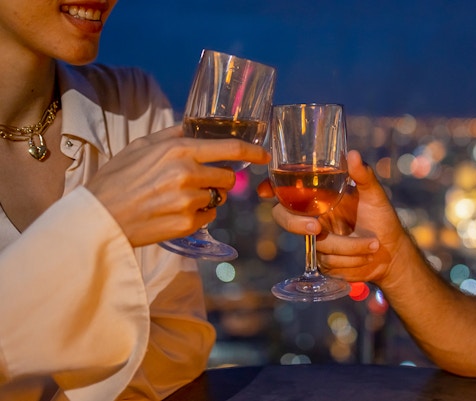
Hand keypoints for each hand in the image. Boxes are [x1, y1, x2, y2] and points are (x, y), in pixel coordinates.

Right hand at [86, 125, 269, 246]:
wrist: (98, 218)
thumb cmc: (117, 179)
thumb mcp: (141, 146)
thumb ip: (173, 134)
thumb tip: (196, 125)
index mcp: (178, 151)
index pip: (230, 149)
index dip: (253, 152)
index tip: (263, 155)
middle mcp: (187, 175)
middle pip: (227, 177)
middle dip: (219, 179)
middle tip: (197, 181)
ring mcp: (188, 202)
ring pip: (218, 198)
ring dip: (207, 197)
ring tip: (177, 197)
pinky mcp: (186, 225)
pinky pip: (208, 216)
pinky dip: (198, 214)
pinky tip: (174, 212)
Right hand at [257, 150, 410, 286]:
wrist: (392, 254)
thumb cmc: (383, 219)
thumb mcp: (375, 195)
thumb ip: (363, 175)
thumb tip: (352, 154)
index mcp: (320, 196)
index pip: (288, 190)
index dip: (271, 188)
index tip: (265, 191)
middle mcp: (313, 216)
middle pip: (284, 217)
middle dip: (297, 224)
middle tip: (317, 227)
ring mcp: (316, 240)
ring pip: (317, 245)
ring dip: (349, 247)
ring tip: (373, 244)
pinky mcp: (322, 262)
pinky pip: (327, 262)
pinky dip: (351, 260)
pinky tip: (366, 256)